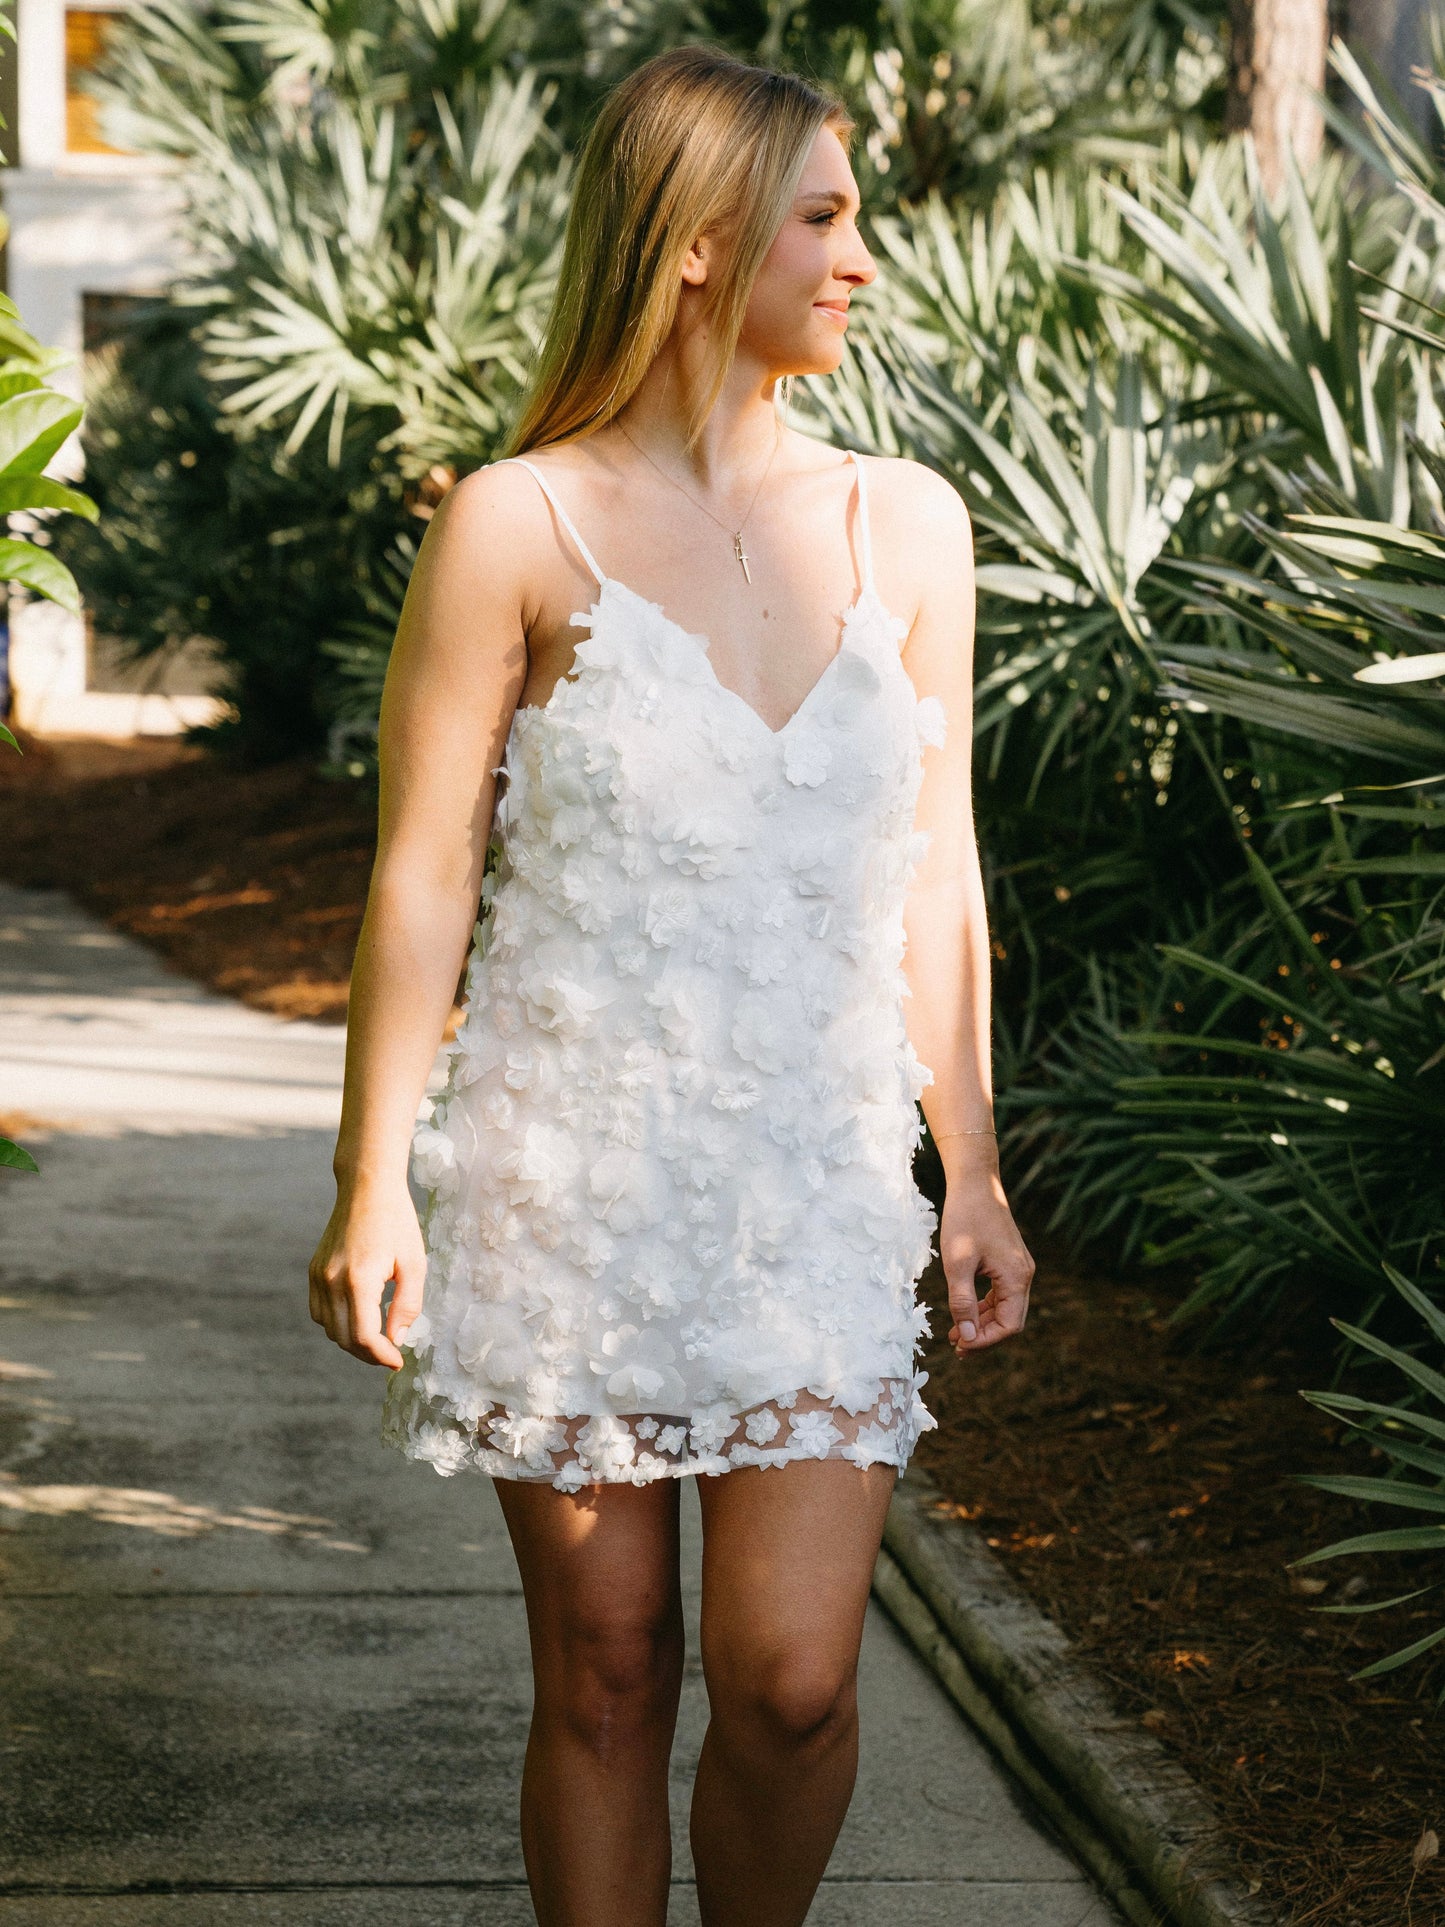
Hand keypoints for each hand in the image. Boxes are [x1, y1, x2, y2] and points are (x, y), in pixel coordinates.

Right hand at [308, 1179, 426, 1368]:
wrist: (367, 1187)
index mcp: (359, 1279)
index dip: (381, 1355)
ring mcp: (319, 1276)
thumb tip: (398, 1339)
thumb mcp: (414, 1263)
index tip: (398, 1360)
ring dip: (351, 1341)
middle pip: (344, 1338)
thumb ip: (407, 1305)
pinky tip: (357, 1318)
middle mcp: (332, 1280)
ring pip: (328, 1328)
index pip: (363, 1336)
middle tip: (391, 1354)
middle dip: (368, 1354)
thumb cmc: (396, 1221)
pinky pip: (319, 1311)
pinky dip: (336, 1324)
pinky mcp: (314, 1270)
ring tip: (378, 1339)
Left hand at [937, 1155, 1034, 1358]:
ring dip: (982, 1323)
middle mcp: (1024, 1274)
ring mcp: (1018, 1268)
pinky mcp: (1009, 1261)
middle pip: (1009, 1320)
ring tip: (955, 1334)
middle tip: (956, 1348)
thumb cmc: (965, 1219)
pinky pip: (1000, 1294)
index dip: (985, 1340)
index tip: (960, 1346)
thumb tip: (966, 1336)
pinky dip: (983, 1306)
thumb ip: (962, 1301)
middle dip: (984, 1336)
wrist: (974, 1183)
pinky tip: (964, 1312)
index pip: (1009, 1325)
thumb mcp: (958, 1262)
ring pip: (1004, 1308)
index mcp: (1016, 1277)